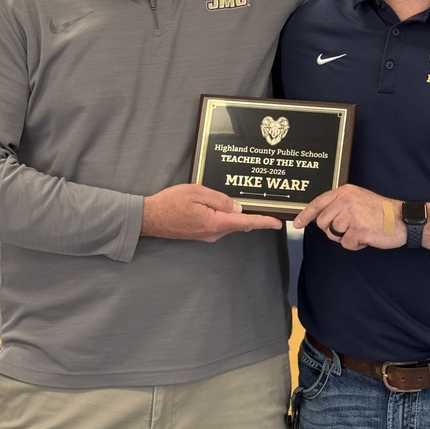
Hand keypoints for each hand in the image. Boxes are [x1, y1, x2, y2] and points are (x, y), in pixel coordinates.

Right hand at [141, 184, 282, 241]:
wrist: (150, 218)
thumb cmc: (171, 203)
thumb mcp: (197, 193)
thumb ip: (220, 200)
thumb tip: (237, 207)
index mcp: (216, 223)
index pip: (246, 223)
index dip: (264, 222)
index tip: (279, 223)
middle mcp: (214, 233)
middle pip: (240, 223)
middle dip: (252, 214)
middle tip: (263, 202)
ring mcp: (207, 235)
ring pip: (229, 223)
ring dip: (236, 214)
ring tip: (241, 199)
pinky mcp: (201, 233)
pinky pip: (219, 224)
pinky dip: (225, 215)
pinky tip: (222, 205)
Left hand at [292, 184, 400, 250]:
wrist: (403, 219)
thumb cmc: (382, 211)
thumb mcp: (359, 198)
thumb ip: (340, 204)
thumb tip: (321, 216)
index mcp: (345, 192)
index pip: (318, 203)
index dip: (305, 215)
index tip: (297, 223)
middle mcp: (345, 201)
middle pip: (323, 223)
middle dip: (333, 230)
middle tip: (351, 227)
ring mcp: (351, 215)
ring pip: (332, 235)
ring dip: (345, 238)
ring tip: (361, 230)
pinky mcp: (357, 230)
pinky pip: (345, 244)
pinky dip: (355, 245)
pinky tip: (367, 237)